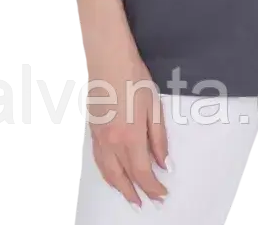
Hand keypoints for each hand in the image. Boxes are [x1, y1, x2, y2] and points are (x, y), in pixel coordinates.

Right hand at [84, 44, 170, 208]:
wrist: (107, 57)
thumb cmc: (133, 76)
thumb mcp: (153, 105)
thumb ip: (159, 138)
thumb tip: (164, 162)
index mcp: (130, 136)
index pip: (142, 173)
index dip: (153, 187)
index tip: (162, 193)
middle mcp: (112, 143)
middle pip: (124, 178)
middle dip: (137, 192)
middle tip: (149, 201)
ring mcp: (99, 138)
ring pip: (108, 173)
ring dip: (120, 188)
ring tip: (132, 196)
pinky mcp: (93, 131)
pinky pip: (99, 161)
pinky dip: (107, 174)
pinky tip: (114, 175)